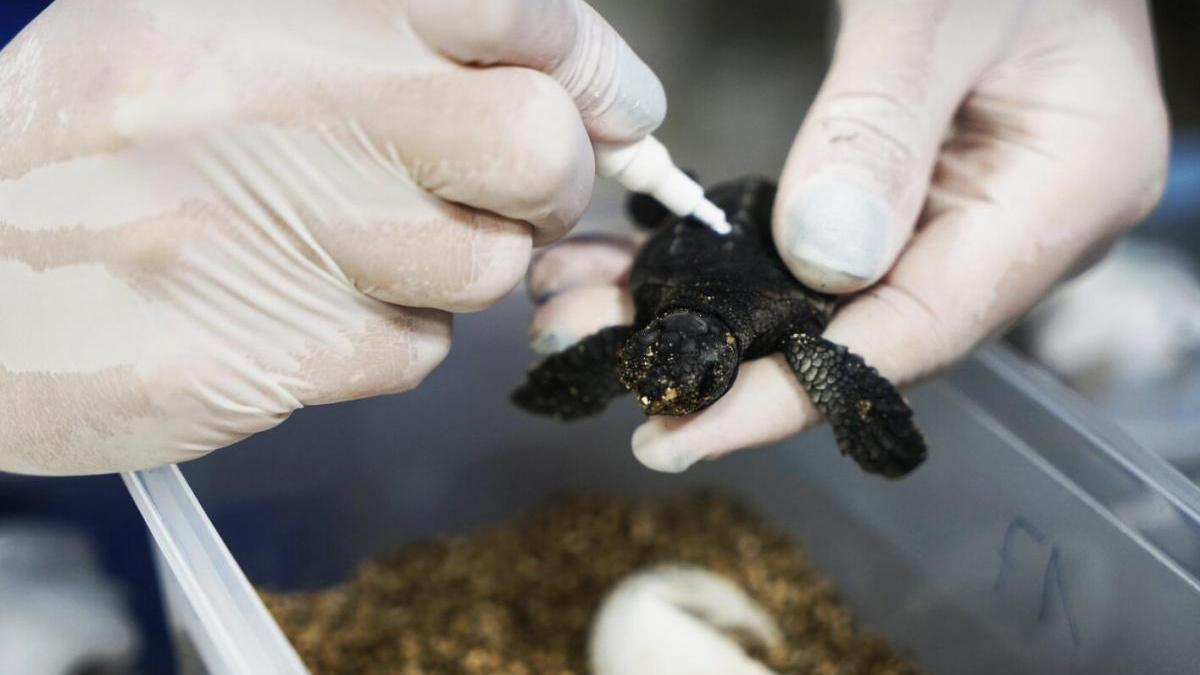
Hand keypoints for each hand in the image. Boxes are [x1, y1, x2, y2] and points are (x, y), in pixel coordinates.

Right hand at [0, 0, 663, 474]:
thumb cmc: (96, 141)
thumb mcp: (215, 24)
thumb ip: (388, 39)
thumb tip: (572, 80)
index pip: (518, 11)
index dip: (591, 67)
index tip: (612, 105)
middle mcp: (287, 99)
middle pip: (536, 148)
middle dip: (554, 182)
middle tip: (516, 193)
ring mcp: (277, 230)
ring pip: (486, 267)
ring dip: (459, 266)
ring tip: (360, 247)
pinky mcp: (268, 348)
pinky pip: (411, 349)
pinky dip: (388, 333)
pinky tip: (303, 306)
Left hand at [526, 0, 1167, 471]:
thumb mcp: (933, 13)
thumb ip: (879, 128)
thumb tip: (821, 261)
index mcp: (1063, 194)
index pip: (918, 332)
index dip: (795, 394)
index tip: (682, 429)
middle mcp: (1018, 233)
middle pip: (863, 332)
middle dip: (725, 359)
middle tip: (598, 356)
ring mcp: (966, 220)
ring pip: (828, 301)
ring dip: (710, 313)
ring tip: (588, 311)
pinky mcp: (916, 200)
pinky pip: (820, 252)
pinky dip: (732, 264)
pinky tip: (644, 264)